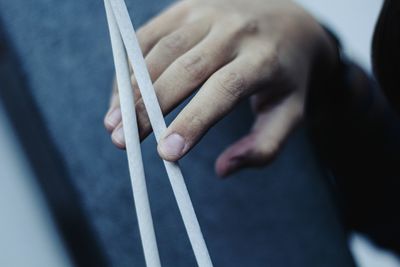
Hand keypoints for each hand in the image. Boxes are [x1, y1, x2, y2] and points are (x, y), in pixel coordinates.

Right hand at [104, 0, 336, 176]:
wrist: (287, 20)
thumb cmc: (286, 74)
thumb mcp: (291, 112)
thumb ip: (264, 146)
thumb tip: (223, 169)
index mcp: (264, 58)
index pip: (223, 89)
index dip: (192, 121)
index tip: (165, 153)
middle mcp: (235, 30)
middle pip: (184, 70)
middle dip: (148, 108)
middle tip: (122, 141)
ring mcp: (208, 13)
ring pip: (160, 52)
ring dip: (131, 89)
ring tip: (112, 123)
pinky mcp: (187, 7)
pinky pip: (149, 36)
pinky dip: (129, 66)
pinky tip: (121, 95)